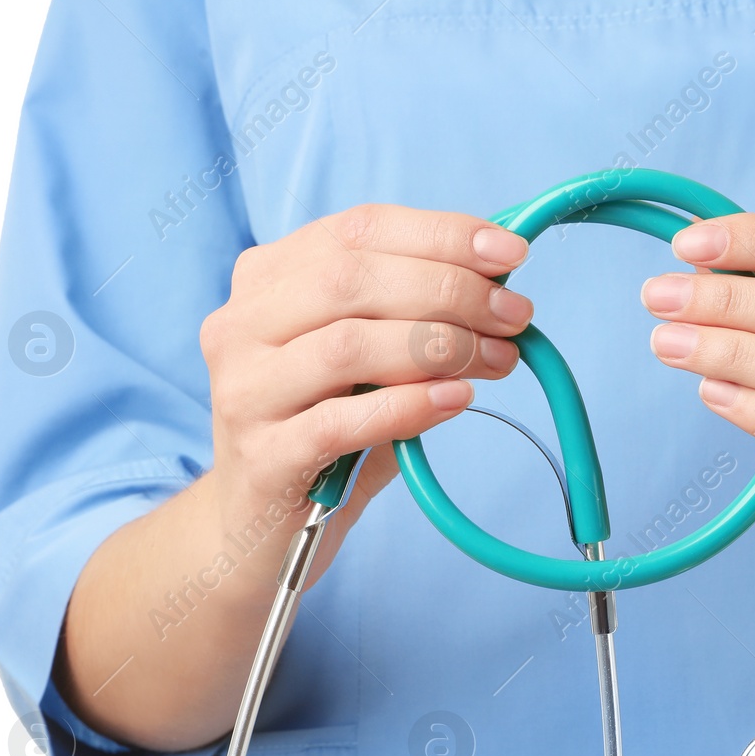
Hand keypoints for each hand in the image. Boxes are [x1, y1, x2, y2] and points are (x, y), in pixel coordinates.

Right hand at [199, 203, 534, 583]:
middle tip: (514, 317)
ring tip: (497, 361)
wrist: (263, 526)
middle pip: (353, 279)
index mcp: (266, 279)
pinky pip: (343, 422)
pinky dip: (409, 405)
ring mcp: (244, 390)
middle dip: (450, 291)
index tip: (510, 254)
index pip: (358, 229)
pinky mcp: (262, 456)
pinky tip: (456, 400)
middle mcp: (240, 324)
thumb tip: (499, 286)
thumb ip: (412, 314)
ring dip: (440, 347)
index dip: (441, 234)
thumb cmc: (326, 430)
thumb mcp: (368, 360)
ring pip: (348, 345)